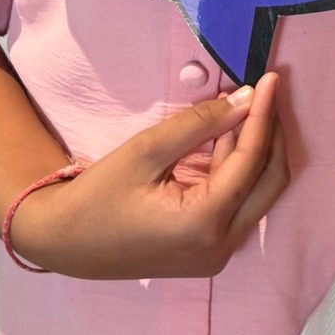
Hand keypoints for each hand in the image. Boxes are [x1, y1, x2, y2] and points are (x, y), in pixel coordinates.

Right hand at [8, 73, 288, 277]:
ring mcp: (217, 254)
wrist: (63, 242)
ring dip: (255, 151)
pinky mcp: (209, 252)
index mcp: (205, 224)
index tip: (271, 79)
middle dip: (271, 134)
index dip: (263, 116)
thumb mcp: (145, 150)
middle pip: (270, 182)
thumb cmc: (97, 196)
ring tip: (246, 108)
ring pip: (258, 194)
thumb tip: (245, 99)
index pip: (251, 161)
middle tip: (267, 93)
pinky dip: (237, 171)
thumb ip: (199, 124)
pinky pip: (238, 205)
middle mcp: (221, 246)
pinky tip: (227, 139)